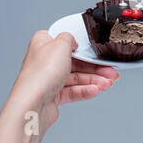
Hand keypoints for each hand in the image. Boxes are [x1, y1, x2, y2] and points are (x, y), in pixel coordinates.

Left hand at [0, 31, 118, 142]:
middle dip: (95, 67)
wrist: (32, 105)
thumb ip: (69, 37)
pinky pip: (73, 91)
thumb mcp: (61, 44)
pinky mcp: (53, 95)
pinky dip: (85, 90)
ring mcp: (49, 79)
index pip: (67, 42)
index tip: (97, 52)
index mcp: (43, 44)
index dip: (83, 47)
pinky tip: (95, 90)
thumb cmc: (40, 74)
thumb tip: (73, 41)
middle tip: (110, 71)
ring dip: (94, 80)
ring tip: (107, 83)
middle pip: (76, 62)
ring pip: (77, 77)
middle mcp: (45, 61)